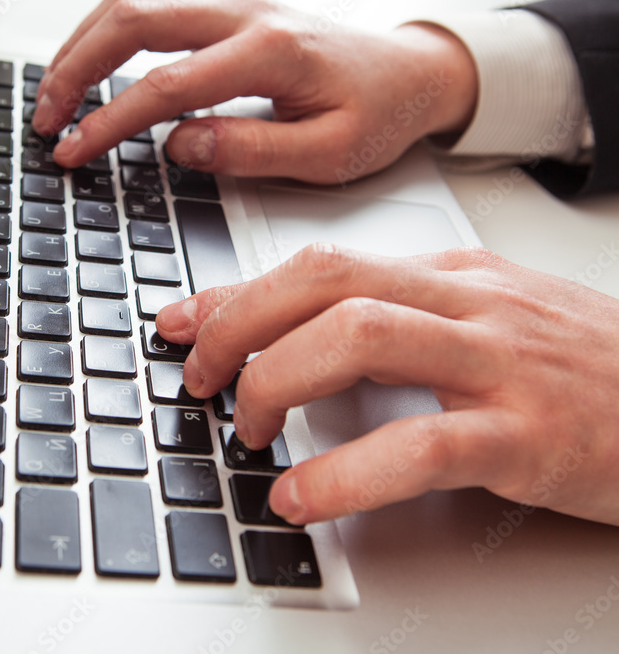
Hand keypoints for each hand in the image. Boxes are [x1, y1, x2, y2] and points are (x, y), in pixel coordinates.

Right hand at [33, 0, 477, 183]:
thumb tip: (178, 145)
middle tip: (45, 119)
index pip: (163, 86)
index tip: (72, 152)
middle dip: (73, 70)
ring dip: (82, 40)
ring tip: (54, 90)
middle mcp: (243, 10)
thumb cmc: (375, 115)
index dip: (107, 122)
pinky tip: (90, 52)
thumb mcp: (328, 154)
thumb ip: (251, 150)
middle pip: (131, 18)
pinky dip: (108, 21)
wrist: (409, 74)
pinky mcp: (227, 1)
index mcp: (268, 52)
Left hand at [155, 244, 618, 526]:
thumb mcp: (483, 322)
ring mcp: (500, 365)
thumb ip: (394, 320)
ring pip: (360, 338)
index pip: (319, 264)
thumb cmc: (582, 369)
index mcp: (450, 277)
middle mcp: (467, 304)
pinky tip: (302, 497)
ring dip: (279, 382)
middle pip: (325, 283)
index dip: (235, 293)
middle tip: (203, 379)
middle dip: (241, 326)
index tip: (181, 323)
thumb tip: (300, 334)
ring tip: (248, 431)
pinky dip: (345, 472)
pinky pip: (420, 445)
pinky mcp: (528, 436)